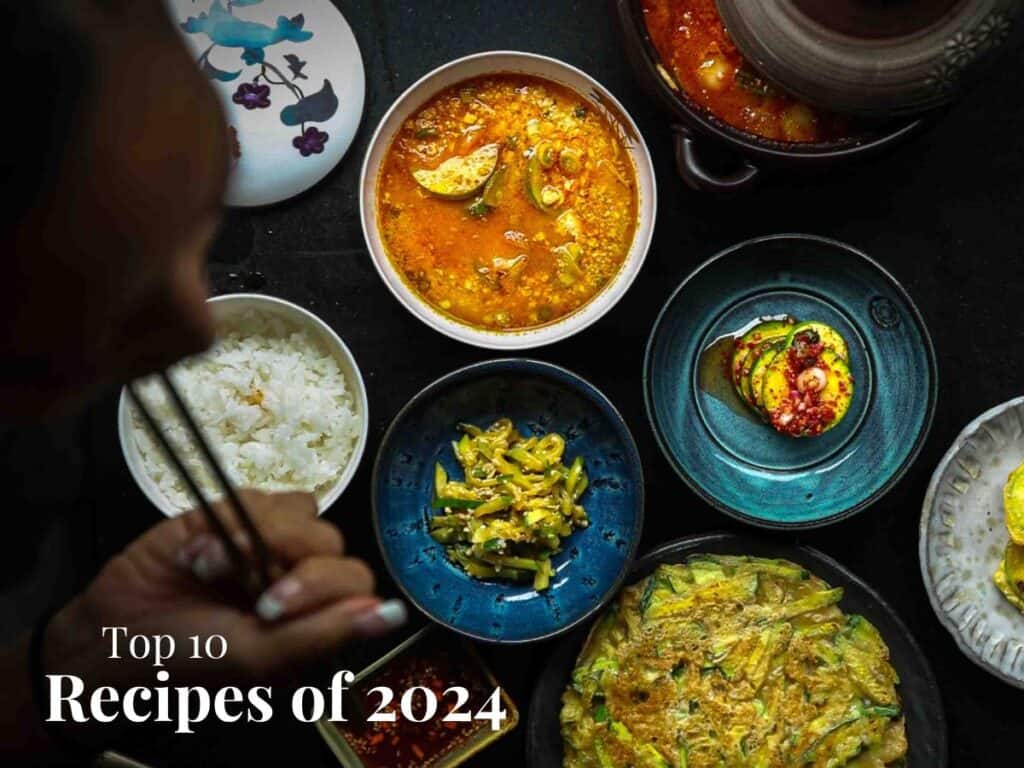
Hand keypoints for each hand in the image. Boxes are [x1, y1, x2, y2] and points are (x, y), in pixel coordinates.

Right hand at [44, 490, 406, 692]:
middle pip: (332, 544)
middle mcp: (303, 576)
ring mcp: (273, 542)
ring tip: (211, 572)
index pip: (357, 582)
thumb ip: (324, 634)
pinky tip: (198, 553)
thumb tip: (391, 615)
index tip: (272, 611)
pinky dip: (228, 525)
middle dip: (288, 569)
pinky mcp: (238, 513)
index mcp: (317, 617)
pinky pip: (260, 497)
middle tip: (247, 598)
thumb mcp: (257, 658)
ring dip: (254, 543)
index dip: (322, 588)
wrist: (115, 633)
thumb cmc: (188, 659)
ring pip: (303, 515)